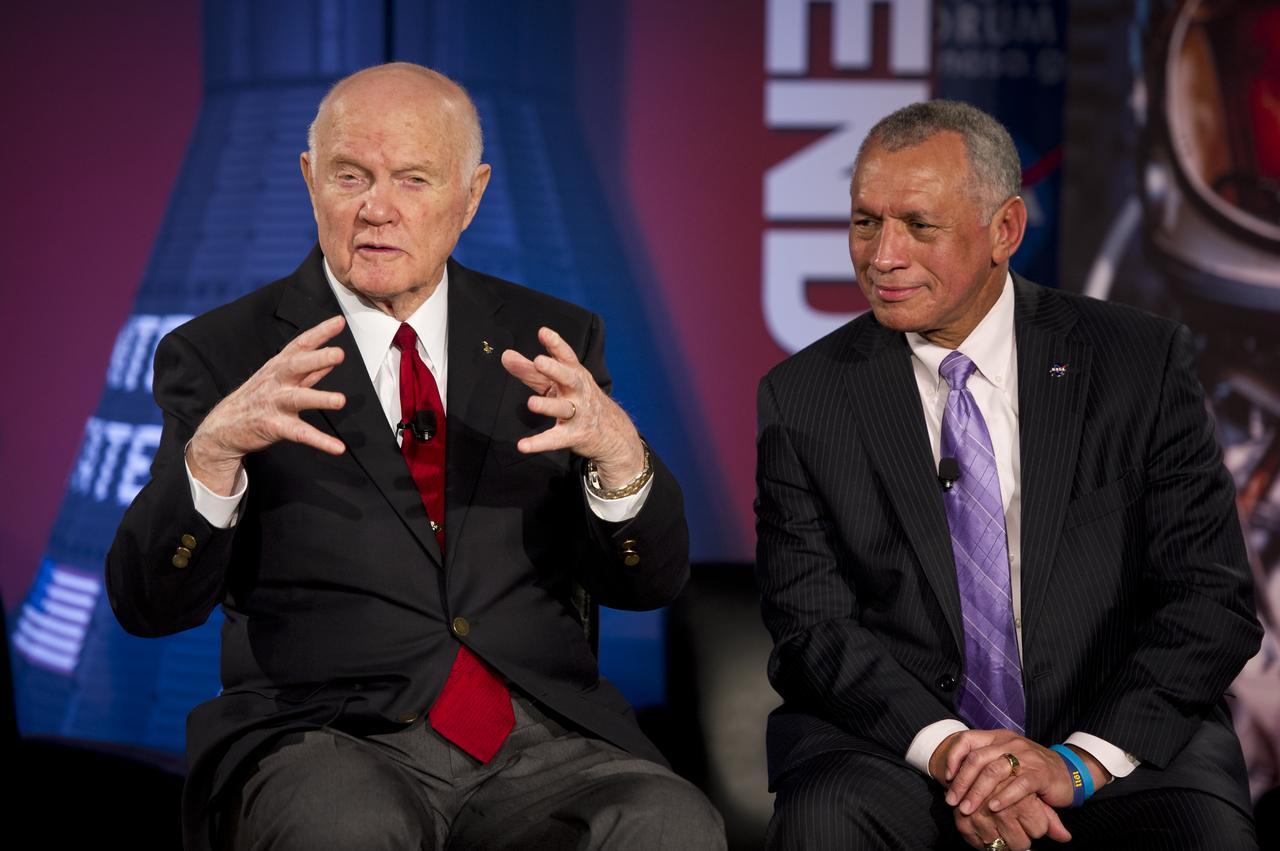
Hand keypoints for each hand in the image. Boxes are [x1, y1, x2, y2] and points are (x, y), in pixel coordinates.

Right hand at [187, 314, 347, 493]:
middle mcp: (276, 381)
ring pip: (297, 398)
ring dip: (319, 398)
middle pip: (296, 366)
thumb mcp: (279, 379)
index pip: (299, 345)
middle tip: (338, 353)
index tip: (338, 322)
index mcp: (278, 367)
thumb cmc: (257, 398)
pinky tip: (337, 447)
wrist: (222, 427)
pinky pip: (300, 434)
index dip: (319, 332)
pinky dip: (320, 441)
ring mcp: (273, 403)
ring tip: (340, 400)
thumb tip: (333, 358)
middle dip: (316, 358)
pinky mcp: (273, 427)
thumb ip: (308, 371)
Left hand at [500, 326, 643, 486]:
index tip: (544, 332)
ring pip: (563, 408)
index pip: (566, 357)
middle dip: (555, 370)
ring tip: (531, 403)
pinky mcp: (573, 435)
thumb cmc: (578, 400)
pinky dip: (539, 443)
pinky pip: (555, 439)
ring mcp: (578, 414)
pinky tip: (523, 445)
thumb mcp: (557, 383)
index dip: (556, 344)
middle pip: (568, 378)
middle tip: (539, 361)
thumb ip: (531, 370)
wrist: (611, 432)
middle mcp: (578, 392)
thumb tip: (506, 356)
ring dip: (547, 405)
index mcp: (575, 375)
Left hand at [932, 730, 1071, 849]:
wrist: (1067, 773)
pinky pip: (1019, 785)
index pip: (967, 739)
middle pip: (977, 758)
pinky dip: (1004, 797)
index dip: (953, 757)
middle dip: (961, 782)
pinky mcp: (1041, 773)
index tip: (946, 778)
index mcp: (998, 737)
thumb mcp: (1004, 760)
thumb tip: (950, 779)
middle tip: (952, 801)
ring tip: (967, 809)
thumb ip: (982, 764)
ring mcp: (1026, 757)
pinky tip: (994, 808)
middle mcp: (1010, 743)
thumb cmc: (1029, 770)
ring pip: (994, 771)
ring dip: (977, 792)